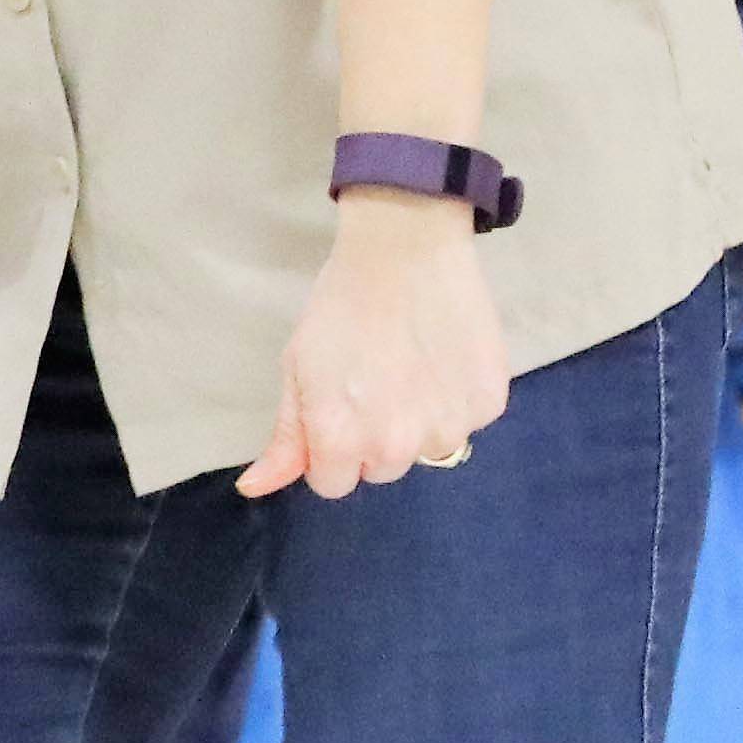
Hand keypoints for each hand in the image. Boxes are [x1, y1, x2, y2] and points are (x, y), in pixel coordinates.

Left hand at [241, 202, 508, 499]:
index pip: (333, 484)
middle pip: (381, 469)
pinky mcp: (488, 403)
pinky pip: (466, 421)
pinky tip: (442, 358)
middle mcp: (396, 445)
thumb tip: (254, 488)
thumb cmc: (339, 309)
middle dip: (373, 437)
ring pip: (429, 450)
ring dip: (420, 423)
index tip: (337, 411)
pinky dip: (455, 399)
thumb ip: (284, 438)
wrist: (405, 253)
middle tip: (374, 383)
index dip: (330, 447)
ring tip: (410, 369)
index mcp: (340, 441)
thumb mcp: (297, 371)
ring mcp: (448, 427)